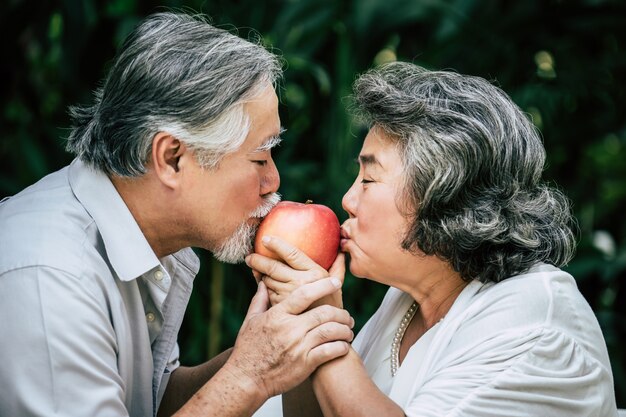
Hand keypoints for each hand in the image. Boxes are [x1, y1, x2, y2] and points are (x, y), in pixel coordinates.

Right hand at [224, 278, 353, 399]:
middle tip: (347, 316)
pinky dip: (341, 347)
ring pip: (331, 331)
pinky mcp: (306, 363)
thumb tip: (264, 282)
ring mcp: (299, 346)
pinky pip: (330, 351)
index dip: (323, 286)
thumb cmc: (248, 350)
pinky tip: (343, 346)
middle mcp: (290, 329)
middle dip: (340, 313)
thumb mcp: (250, 321)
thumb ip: (260, 300)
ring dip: (344, 330)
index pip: (304, 295)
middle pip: (324, 313)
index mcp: (278, 315)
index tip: (335, 283)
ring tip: (348, 331)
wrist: (247, 379)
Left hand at [245, 236, 344, 307]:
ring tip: (256, 270)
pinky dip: (264, 288)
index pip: (291, 254)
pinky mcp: (280, 306)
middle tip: (250, 257)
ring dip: (260, 275)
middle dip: (258, 260)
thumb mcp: (337, 287)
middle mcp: (301, 282)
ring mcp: (289, 296)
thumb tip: (342, 251)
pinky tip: (264, 285)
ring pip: (267, 280)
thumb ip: (338, 268)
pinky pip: (267, 293)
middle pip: (273, 267)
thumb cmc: (331, 307)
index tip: (265, 239)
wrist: (325, 334)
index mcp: (314, 273)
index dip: (277, 244)